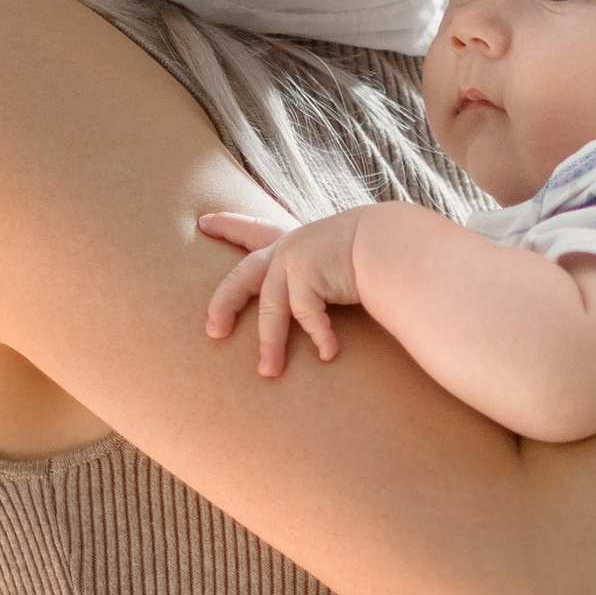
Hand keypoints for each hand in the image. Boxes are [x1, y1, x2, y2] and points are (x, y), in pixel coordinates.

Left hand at [200, 206, 373, 374]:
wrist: (392, 244)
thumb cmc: (376, 254)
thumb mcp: (341, 259)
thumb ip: (326, 274)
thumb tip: (320, 299)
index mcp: (294, 241)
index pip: (255, 230)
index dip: (229, 226)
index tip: (203, 222)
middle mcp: (288, 248)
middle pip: (242, 277)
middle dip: (225, 303)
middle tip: (214, 331)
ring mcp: (294, 259)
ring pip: (270, 308)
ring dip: (271, 343)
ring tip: (268, 372)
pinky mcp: (305, 274)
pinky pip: (306, 315)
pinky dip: (320, 337)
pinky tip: (329, 355)